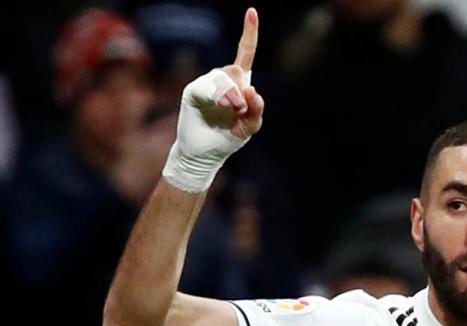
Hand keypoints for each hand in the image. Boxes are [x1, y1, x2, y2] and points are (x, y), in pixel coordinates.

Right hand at [162, 8, 264, 192]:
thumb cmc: (227, 137)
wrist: (206, 153)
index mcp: (238, 83)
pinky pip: (207, 87)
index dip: (249, 33)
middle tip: (239, 110)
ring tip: (230, 110)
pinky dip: (217, 97)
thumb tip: (252, 91)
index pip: (244, 53)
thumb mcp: (250, 126)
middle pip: (237, 70)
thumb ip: (257, 110)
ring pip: (224, 78)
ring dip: (231, 96)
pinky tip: (220, 107)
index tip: (252, 12)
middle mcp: (222, 79)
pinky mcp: (193, 91)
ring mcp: (206, 84)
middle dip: (242, 92)